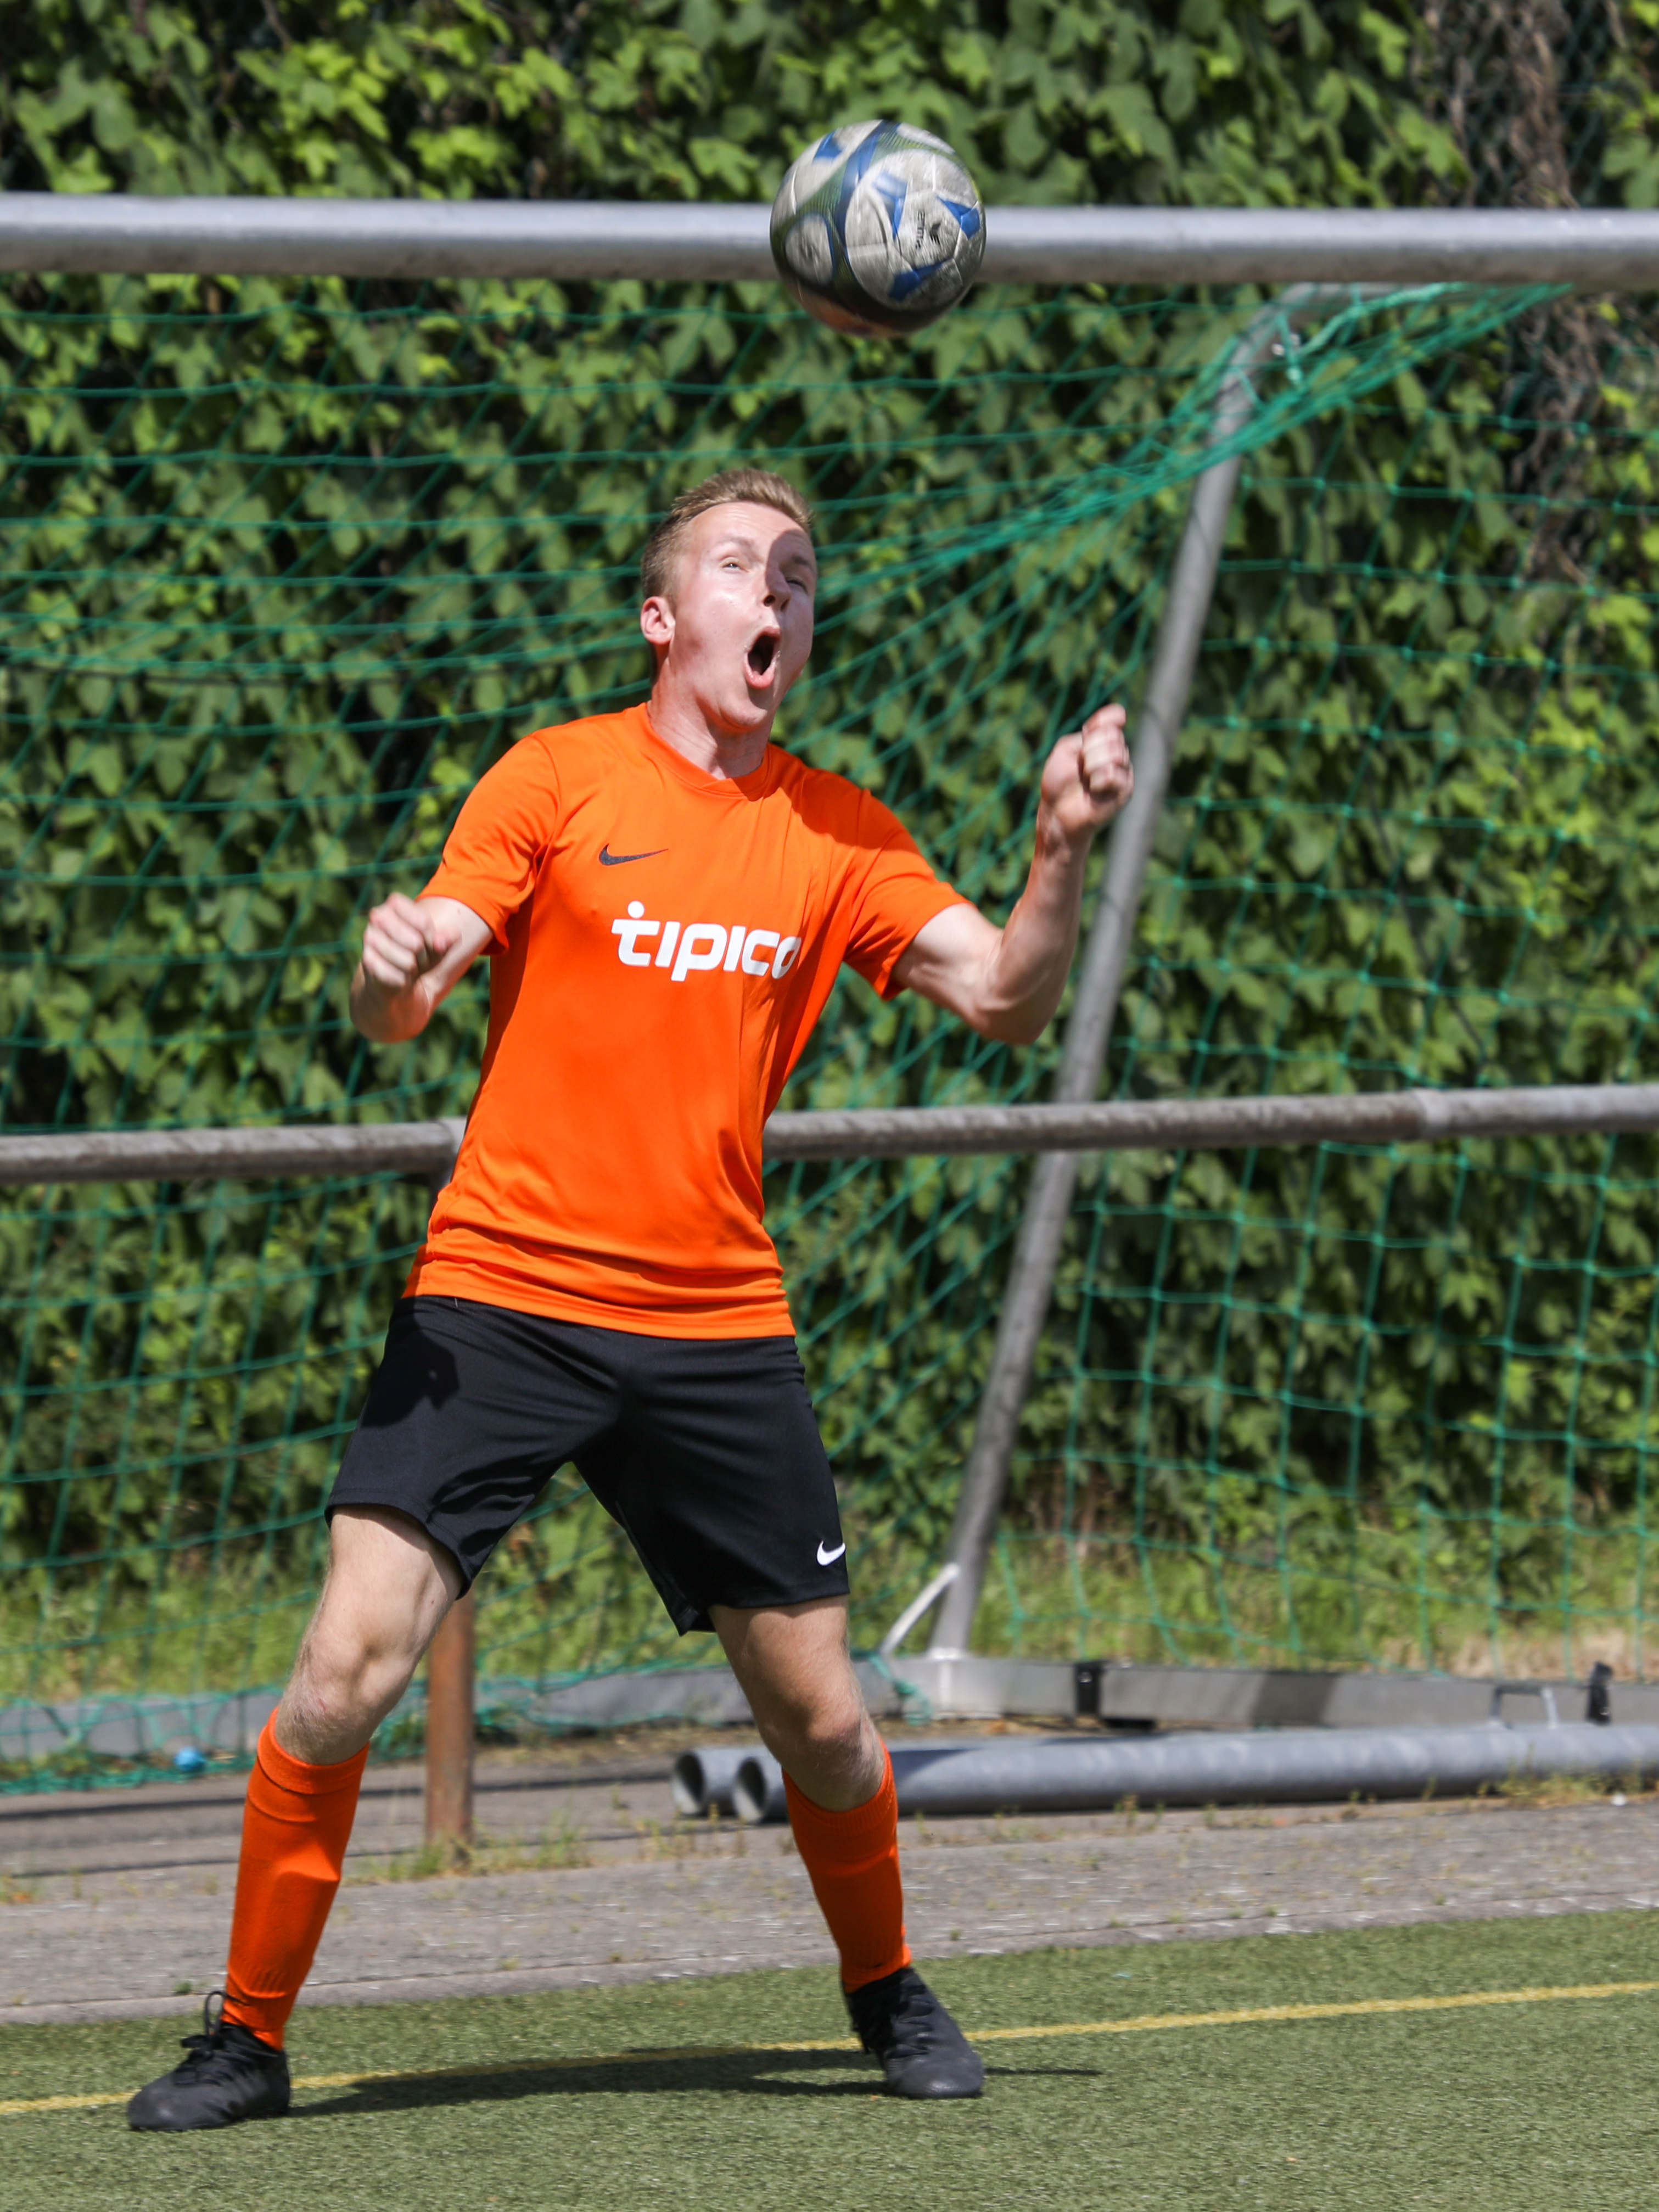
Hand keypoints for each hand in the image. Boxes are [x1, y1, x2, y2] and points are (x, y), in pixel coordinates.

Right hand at [358, 893, 462, 1002]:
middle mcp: (378, 916)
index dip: (432, 938)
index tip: (428, 941)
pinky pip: (397, 976)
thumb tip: (441, 941)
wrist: (396, 977)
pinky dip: (403, 980)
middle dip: (424, 956)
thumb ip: (446, 939)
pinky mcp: (366, 960)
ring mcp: (369, 937)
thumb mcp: (438, 945)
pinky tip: (397, 976)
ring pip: (408, 961)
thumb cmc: (419, 954)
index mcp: (395, 904)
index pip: (424, 923)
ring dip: (413, 969)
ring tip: (407, 966)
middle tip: (417, 957)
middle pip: (417, 943)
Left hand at [1039, 703, 1132, 843]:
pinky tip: (1094, 790)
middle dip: (1089, 749)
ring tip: (1086, 779)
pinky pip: (1115, 773)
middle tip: (1080, 767)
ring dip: (1092, 765)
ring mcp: (1123, 771)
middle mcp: (1116, 753)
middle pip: (1113, 735)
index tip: (1087, 732)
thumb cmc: (1059, 783)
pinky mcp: (1126, 790)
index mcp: (1103, 741)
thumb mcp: (1066, 748)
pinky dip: (1098, 780)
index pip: (1115, 717)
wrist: (1058, 812)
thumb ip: (1089, 731)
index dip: (1102, 720)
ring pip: (1117, 753)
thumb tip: (1121, 715)